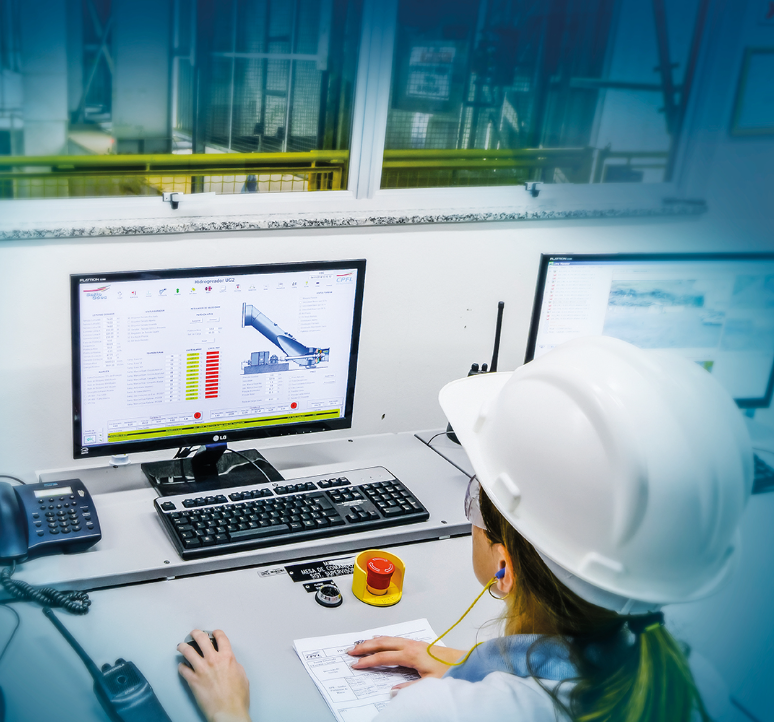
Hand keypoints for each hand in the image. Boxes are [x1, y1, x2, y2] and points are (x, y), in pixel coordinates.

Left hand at [178, 629, 250, 721]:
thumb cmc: (238, 697)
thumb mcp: (242, 674)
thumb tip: (229, 661)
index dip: (216, 633)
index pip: (220, 637)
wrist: (228, 711)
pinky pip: (183, 669)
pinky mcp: (193, 680)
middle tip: (193, 633)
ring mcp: (201, 669)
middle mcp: (213, 659)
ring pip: (188, 651)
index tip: (213, 633)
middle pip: (201, 639)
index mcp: (227, 656)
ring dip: (183, 647)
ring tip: (181, 645)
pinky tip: (181, 666)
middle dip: (196, 634)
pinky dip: (181, 666)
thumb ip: (233, 664)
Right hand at [347, 636, 464, 679]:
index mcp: (411, 654)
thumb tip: (392, 690)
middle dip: (365, 647)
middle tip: (350, 651)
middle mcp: (410, 645)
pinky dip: (384, 639)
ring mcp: (413, 643)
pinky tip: (381, 640)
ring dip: (373, 641)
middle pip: (382, 643)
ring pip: (388, 639)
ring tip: (360, 644)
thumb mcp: (430, 683)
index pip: (383, 657)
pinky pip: (395, 639)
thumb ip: (410, 688)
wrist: (464, 661)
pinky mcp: (417, 644)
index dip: (367, 661)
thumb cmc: (449, 671)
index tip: (355, 665)